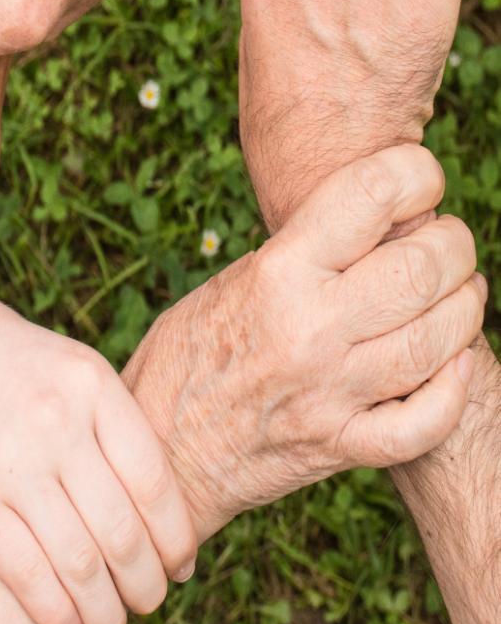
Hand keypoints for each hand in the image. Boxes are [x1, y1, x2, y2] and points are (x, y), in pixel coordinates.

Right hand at [0, 289, 196, 623]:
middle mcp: (57, 423)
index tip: (184, 568)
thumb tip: (167, 512)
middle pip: (122, 530)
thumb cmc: (21, 370)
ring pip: (79, 562)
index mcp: (93, 386)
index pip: (153, 480)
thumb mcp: (77, 373)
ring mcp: (12, 463)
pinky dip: (58, 618)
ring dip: (107, 615)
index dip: (176, 536)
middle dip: (146, 585)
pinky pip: (25, 574)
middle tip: (152, 605)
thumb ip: (119, 429)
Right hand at [122, 146, 483, 540]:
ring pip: (438, 340)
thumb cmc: (188, 352)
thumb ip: (305, 253)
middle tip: (449, 242)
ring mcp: (330, 393)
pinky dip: (454, 389)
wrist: (159, 449)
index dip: (416, 174)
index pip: (371, 195)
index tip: (422, 179)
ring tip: (460, 293)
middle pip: (423, 268)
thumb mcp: (234, 280)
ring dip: (465, 307)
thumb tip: (382, 221)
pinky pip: (423, 422)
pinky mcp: (341, 447)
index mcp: (277, 272)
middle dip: (454, 244)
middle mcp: (308, 328)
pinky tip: (454, 363)